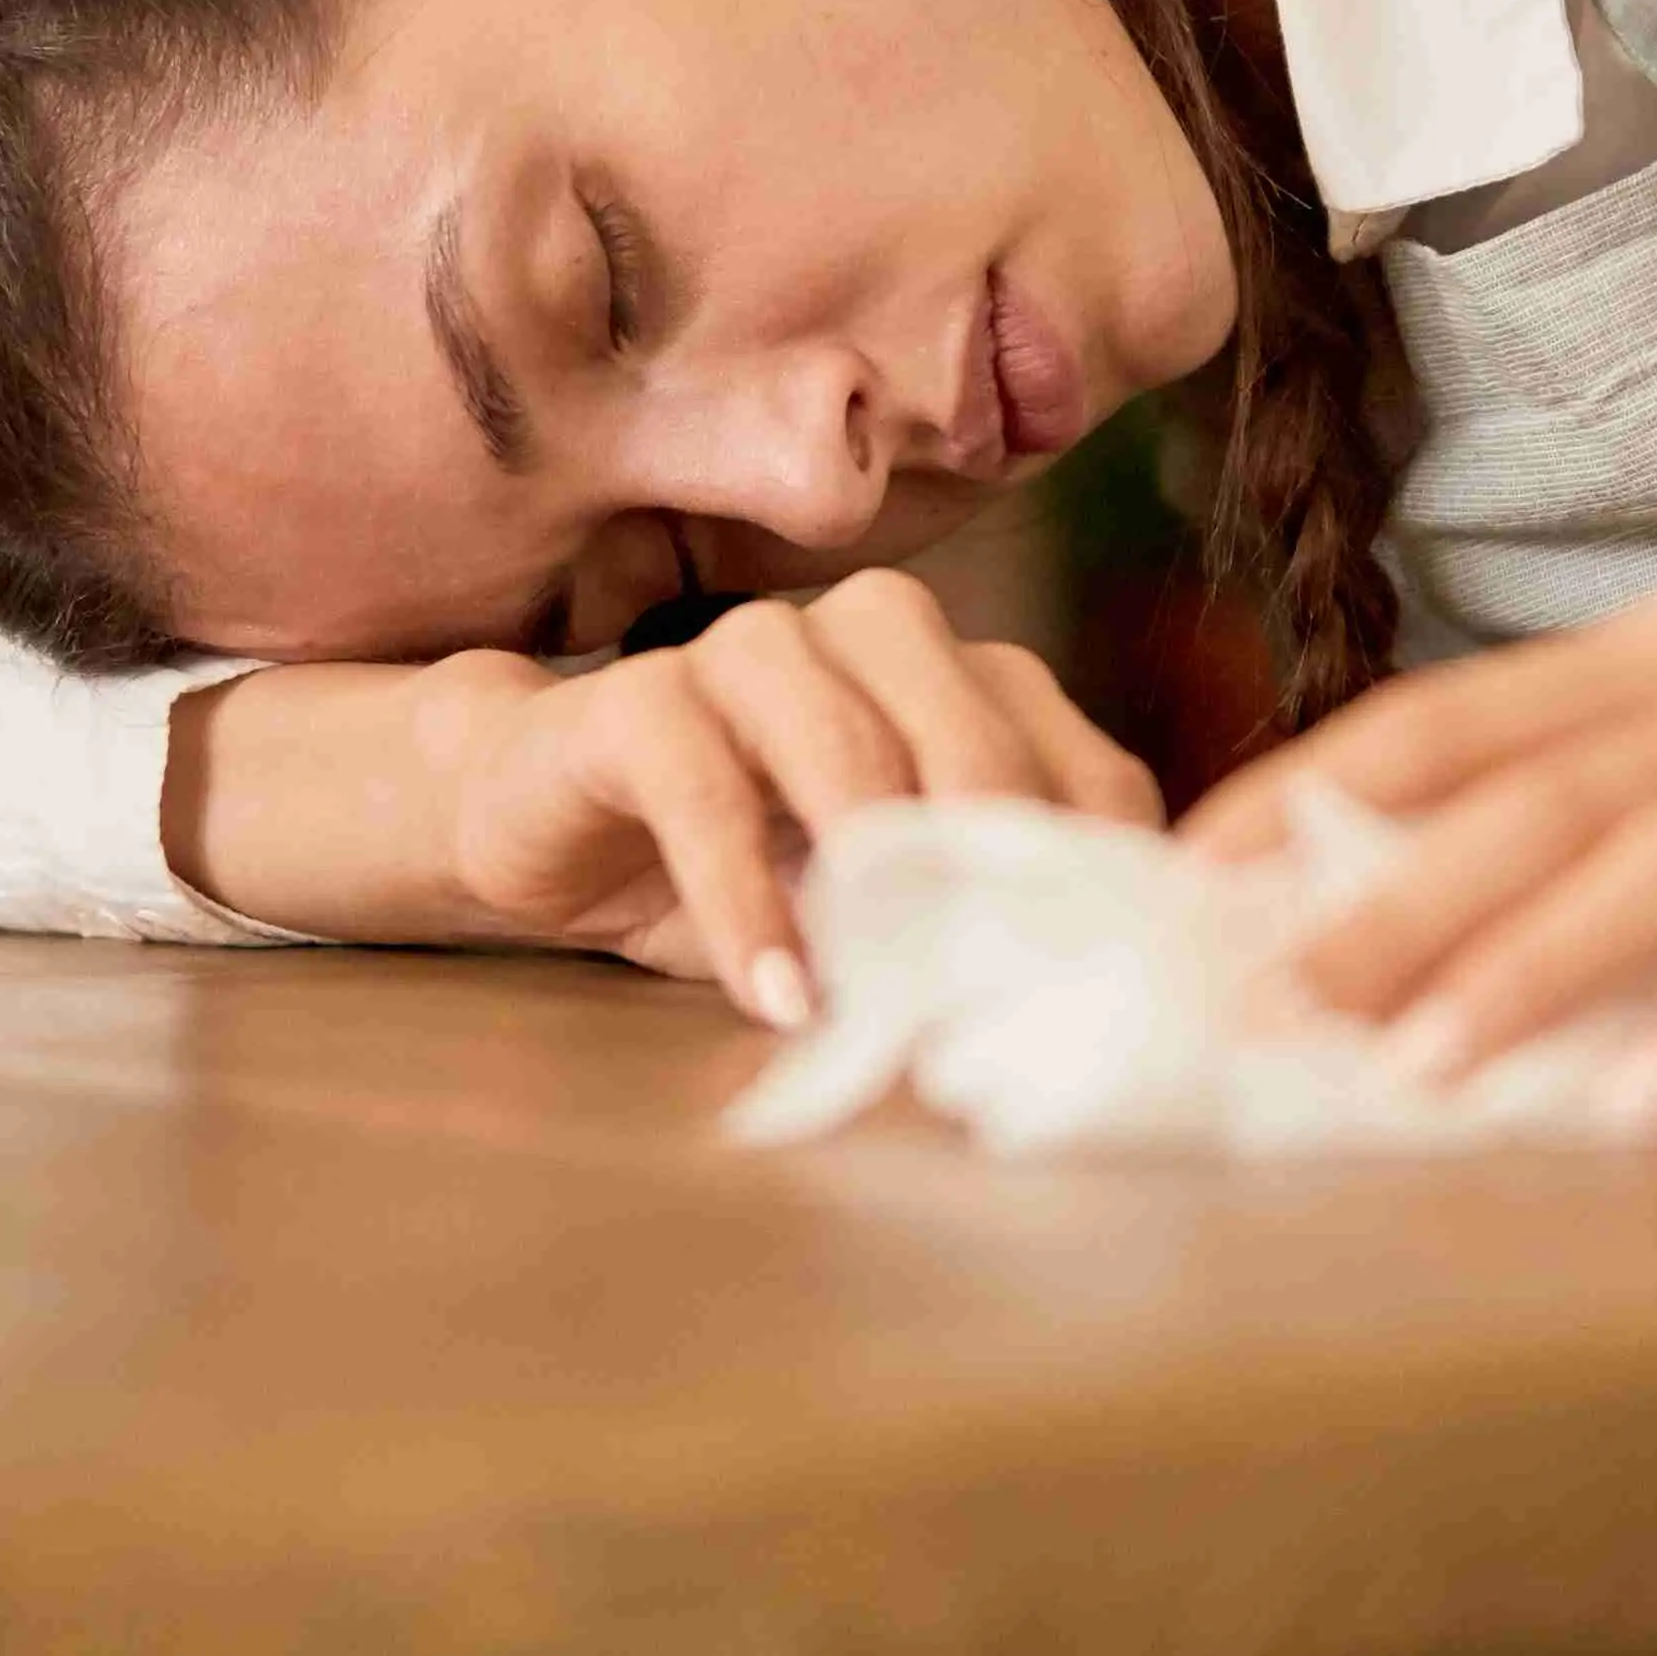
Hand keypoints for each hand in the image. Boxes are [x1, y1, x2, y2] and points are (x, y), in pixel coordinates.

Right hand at [405, 573, 1161, 1019]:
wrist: (540, 822)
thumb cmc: (741, 868)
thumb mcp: (876, 908)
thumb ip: (971, 927)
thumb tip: (1081, 1018)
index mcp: (963, 679)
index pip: (1080, 764)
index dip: (1104, 875)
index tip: (1116, 990)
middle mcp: (872, 638)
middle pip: (978, 730)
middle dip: (1002, 863)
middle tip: (1019, 991)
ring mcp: (753, 652)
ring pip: (845, 735)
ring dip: (875, 874)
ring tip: (892, 1000)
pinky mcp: (638, 697)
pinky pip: (701, 788)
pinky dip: (744, 896)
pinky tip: (774, 992)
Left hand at [1180, 592, 1656, 1102]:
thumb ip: (1585, 819)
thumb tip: (1358, 925)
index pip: (1460, 723)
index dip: (1317, 804)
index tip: (1191, 901)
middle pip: (1549, 798)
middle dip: (1392, 908)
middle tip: (1267, 1012)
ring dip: (1540, 970)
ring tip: (1421, 1072)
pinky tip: (1654, 1104)